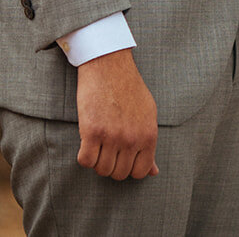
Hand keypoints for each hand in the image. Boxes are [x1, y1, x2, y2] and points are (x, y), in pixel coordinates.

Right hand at [75, 48, 159, 179]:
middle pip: (119, 174)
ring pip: (102, 170)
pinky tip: (87, 142)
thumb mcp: (148, 114)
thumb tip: (154, 172)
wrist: (109, 65)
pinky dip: (84, 156)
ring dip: (97, 161)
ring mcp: (112, 136)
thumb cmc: (129, 88)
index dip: (129, 168)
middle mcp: (132, 139)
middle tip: (107, 149)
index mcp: (149, 135)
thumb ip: (149, 144)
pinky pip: (85, 161)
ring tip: (98, 144)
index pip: (140, 172)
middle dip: (112, 165)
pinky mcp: (92, 131)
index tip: (121, 157)